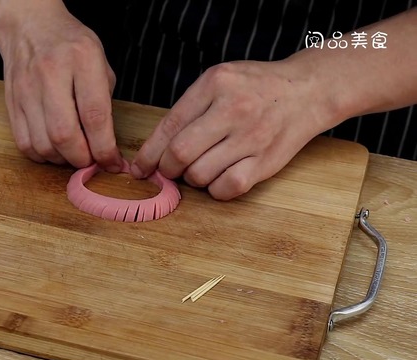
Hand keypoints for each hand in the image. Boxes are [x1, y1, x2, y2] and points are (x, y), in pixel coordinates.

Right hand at [0, 0, 121, 171]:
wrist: (28, 26)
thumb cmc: (69, 45)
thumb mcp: (99, 61)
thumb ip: (104, 102)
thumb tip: (107, 145)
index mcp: (82, 59)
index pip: (94, 115)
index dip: (105, 148)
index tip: (113, 163)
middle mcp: (51, 74)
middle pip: (64, 135)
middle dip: (82, 158)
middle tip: (91, 160)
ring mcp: (26, 89)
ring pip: (43, 145)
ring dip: (62, 160)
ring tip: (73, 153)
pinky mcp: (11, 103)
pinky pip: (25, 144)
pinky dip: (42, 155)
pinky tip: (53, 148)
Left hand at [130, 60, 334, 199]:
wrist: (307, 91)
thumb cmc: (255, 88)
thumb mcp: (219, 81)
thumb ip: (189, 108)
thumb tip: (156, 148)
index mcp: (215, 84)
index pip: (170, 126)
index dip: (149, 153)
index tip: (139, 168)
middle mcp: (233, 110)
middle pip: (180, 153)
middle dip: (166, 169)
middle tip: (168, 170)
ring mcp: (252, 137)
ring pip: (200, 174)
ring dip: (191, 179)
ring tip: (199, 168)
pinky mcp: (266, 161)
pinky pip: (227, 188)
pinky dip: (215, 189)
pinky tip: (218, 178)